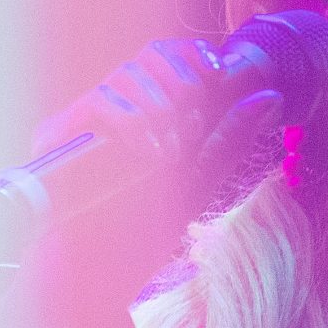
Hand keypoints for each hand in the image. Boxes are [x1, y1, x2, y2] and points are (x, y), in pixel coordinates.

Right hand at [13, 39, 284, 308]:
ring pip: (127, 74)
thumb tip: (272, 94)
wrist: (98, 272)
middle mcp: (111, 106)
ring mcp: (82, 119)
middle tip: (194, 127)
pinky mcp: (56, 133)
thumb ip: (232, 137)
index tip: (219, 77)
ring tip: (173, 153)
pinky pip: (100, 101)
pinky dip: (134, 123)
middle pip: (149, 55)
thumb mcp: (200, 179)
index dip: (196, 57)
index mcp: (144, 110)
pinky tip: (153, 155)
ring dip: (163, 108)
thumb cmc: (145, 231)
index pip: (168, 54)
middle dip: (184, 84)